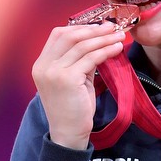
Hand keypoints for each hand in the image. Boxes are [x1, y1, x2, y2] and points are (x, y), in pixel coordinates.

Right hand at [31, 23, 125, 149]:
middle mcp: (44, 66)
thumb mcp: (73, 79)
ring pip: (82, 46)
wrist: (68, 133)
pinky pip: (91, 58)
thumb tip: (99, 41)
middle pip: (70, 36)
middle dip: (94, 29)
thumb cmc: (72, 108)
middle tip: (113, 27)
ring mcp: (54, 72)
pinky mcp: (67, 79)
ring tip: (119, 36)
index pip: (58, 35)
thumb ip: (79, 61)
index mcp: (41, 64)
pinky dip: (106, 50)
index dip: (79, 27)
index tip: (98, 27)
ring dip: (103, 38)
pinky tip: (117, 48)